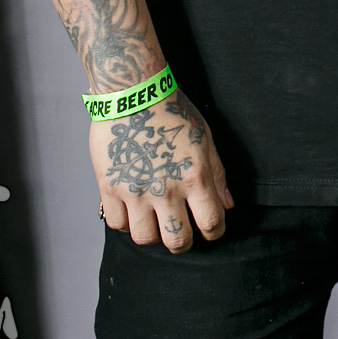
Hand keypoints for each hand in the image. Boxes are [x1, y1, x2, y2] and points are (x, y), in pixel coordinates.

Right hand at [92, 91, 232, 251]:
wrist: (134, 95)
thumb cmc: (173, 113)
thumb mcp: (204, 140)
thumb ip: (217, 175)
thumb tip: (227, 205)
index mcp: (194, 177)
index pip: (211, 223)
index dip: (214, 233)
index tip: (211, 231)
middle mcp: (165, 189)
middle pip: (177, 240)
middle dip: (183, 243)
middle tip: (182, 235)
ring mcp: (135, 190)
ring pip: (144, 238)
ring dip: (153, 235)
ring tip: (156, 222)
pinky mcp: (109, 187)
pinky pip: (117, 224)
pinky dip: (126, 223)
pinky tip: (134, 211)